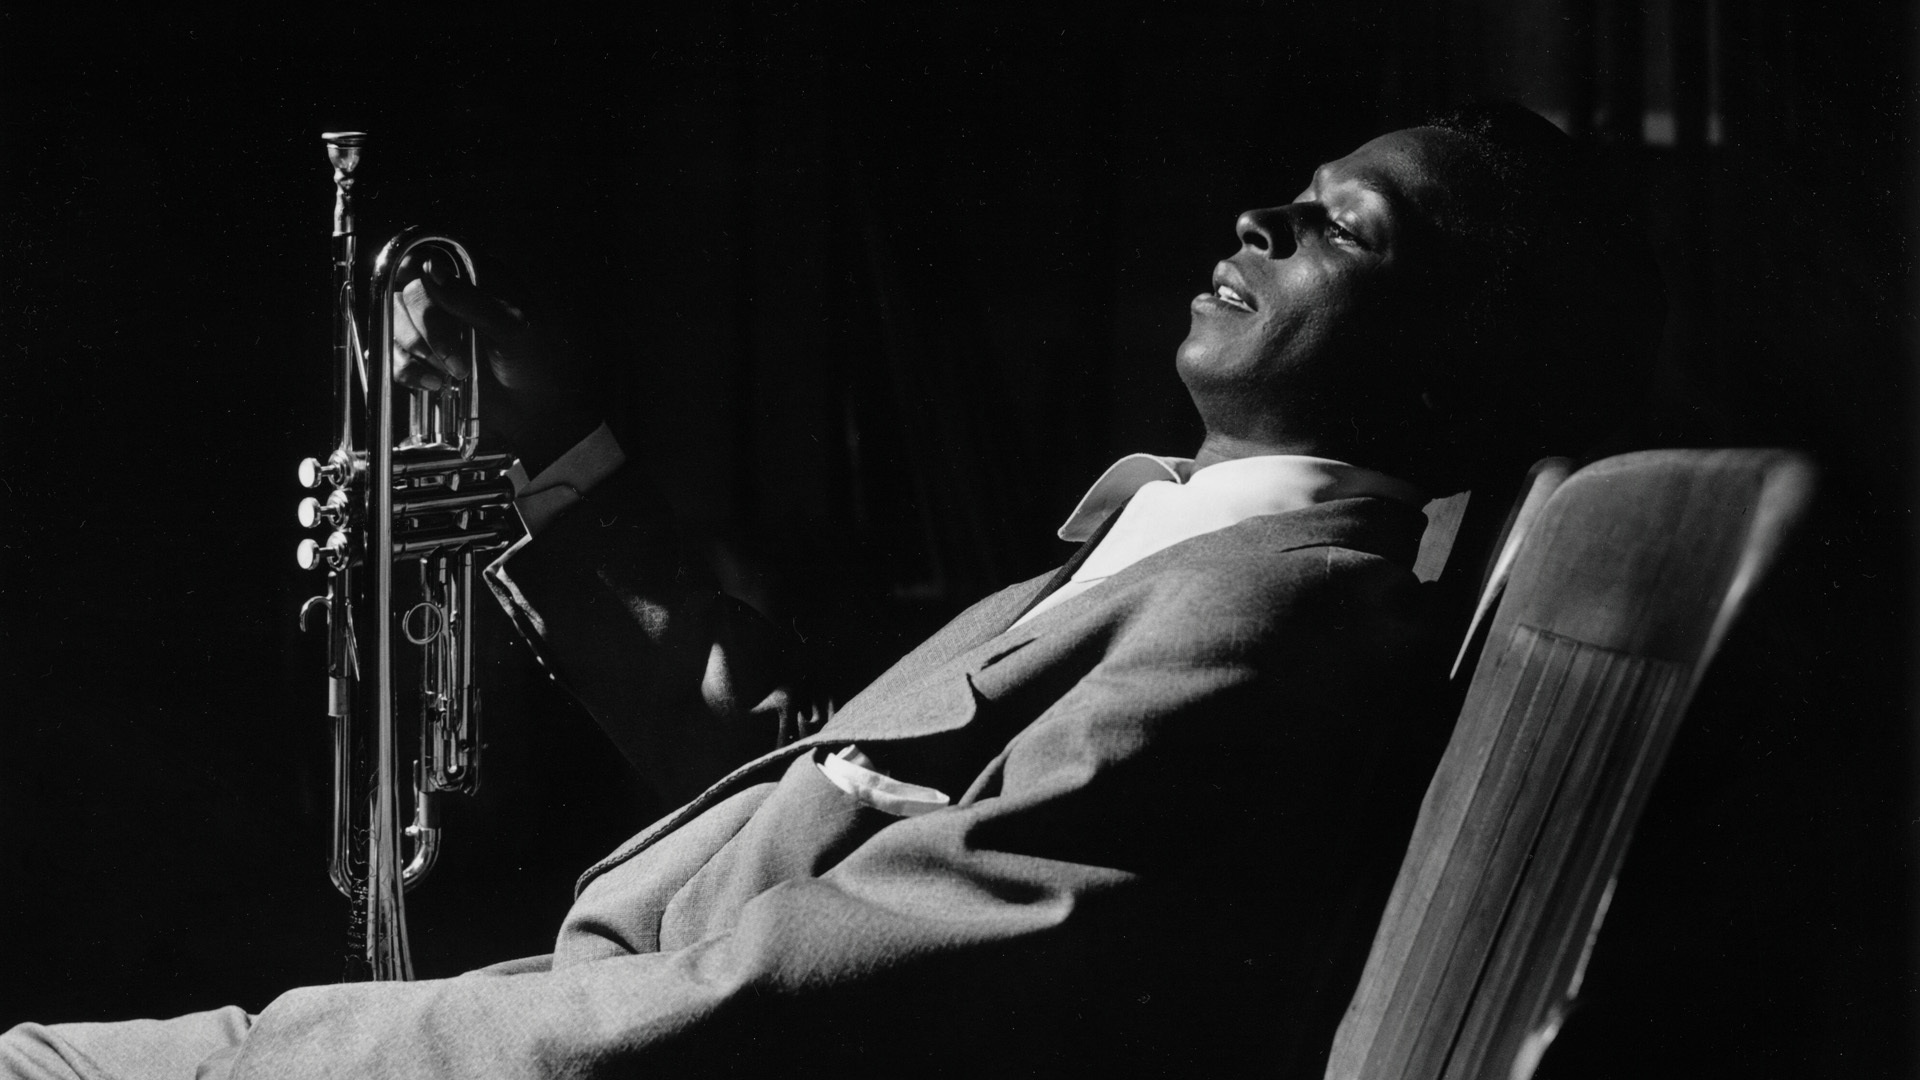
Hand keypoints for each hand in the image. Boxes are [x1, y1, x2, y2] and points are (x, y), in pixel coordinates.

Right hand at [390, 256, 600, 472]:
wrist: (534, 412)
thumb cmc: (534, 364)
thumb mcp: (511, 328)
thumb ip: (470, 300)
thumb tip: (430, 268)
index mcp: (474, 282)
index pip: (427, 265)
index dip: (422, 284)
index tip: (434, 305)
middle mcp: (449, 301)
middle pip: (407, 296)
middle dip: (428, 329)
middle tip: (456, 360)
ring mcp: (432, 332)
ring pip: (394, 324)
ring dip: (417, 350)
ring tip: (449, 375)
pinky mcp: (422, 362)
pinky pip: (393, 357)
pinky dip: (407, 370)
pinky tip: (434, 384)